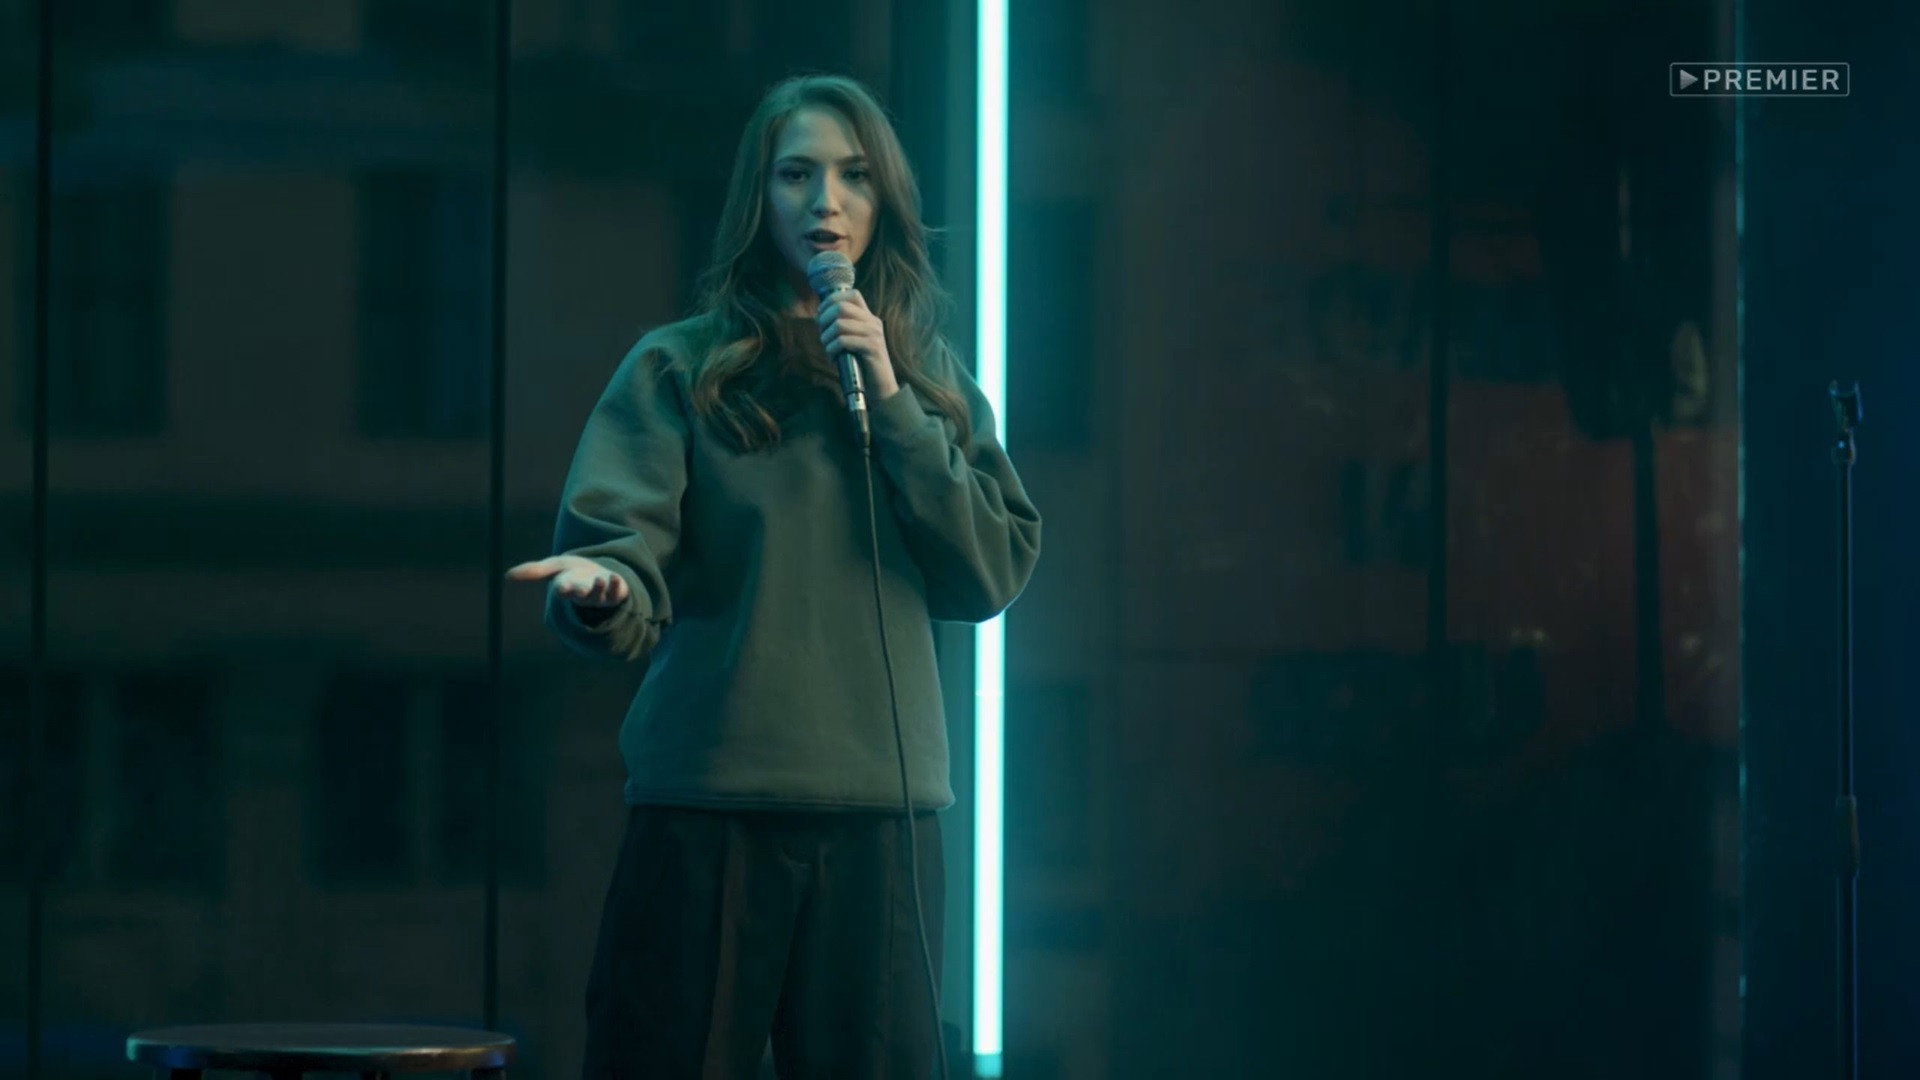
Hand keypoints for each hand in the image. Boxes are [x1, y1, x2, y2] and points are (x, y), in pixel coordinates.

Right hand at [505, 555, 628, 607]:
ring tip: (602, 579)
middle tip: (581, 589)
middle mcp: (584, 594)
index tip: (561, 587)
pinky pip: (617, 592)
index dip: (563, 589)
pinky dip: (616, 585)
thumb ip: (535, 571)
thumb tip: (507, 576)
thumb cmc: (573, 572)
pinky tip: (615, 577)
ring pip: (600, 595)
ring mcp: (601, 595)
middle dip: (582, 592)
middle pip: (582, 595)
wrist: (597, 574)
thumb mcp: (555, 567)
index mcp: (568, 588)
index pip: (564, 589)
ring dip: (601, 588)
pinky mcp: (616, 592)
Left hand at [817, 289, 899, 398]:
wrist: (880, 387)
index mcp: (869, 318)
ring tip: (828, 348)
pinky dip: (832, 349)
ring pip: (840, 324)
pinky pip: (843, 341)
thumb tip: (819, 316)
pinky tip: (833, 358)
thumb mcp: (853, 340)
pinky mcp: (872, 348)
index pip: (852, 295)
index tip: (822, 314)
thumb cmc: (861, 364)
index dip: (832, 300)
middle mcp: (873, 322)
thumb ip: (842, 327)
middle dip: (825, 320)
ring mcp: (874, 335)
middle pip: (841, 307)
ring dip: (826, 337)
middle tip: (823, 335)